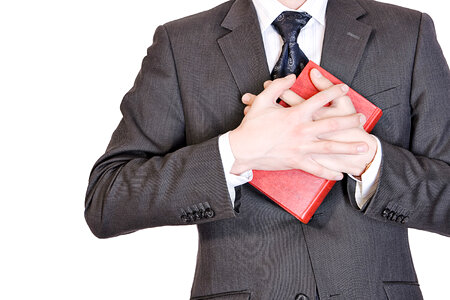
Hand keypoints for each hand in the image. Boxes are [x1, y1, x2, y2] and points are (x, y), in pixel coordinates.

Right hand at [229, 74, 367, 180]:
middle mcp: (302, 131)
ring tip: (362, 148)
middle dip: (349, 121)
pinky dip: (328, 172)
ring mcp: (301, 147)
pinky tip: (338, 174)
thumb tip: (290, 77)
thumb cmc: (251, 126)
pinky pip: (316, 168)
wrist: (243, 149)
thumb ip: (278, 86)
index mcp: (295, 114)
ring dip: (347, 147)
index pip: (319, 99)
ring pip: (329, 148)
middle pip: (332, 124)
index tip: (344, 87)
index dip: (333, 91)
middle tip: (362, 119)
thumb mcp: (262, 101)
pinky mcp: (296, 161)